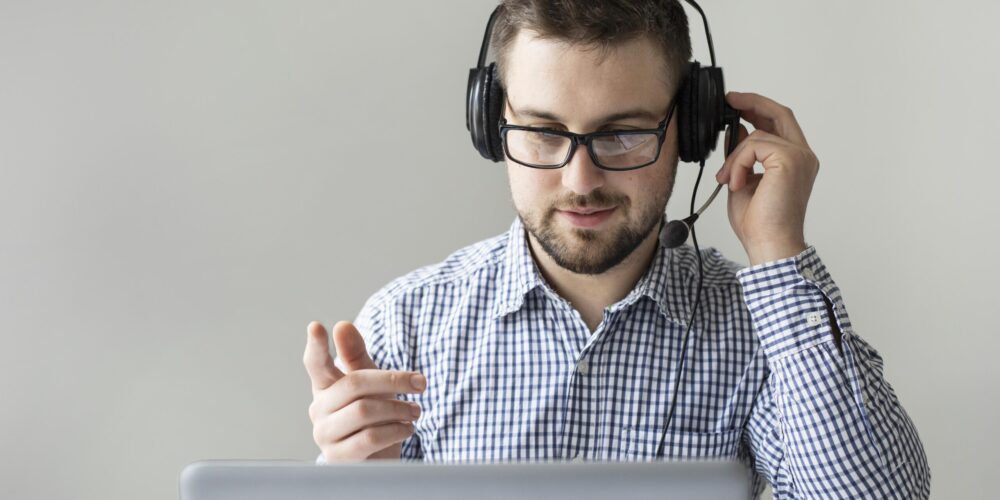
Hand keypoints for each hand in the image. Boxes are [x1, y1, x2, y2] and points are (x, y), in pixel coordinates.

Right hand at [303, 320, 425, 461]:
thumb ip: (357, 356)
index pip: (315, 364)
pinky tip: (407, 428)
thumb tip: (342, 325)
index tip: (315, 326)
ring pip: (364, 411)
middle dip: (393, 381)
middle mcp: (318, 409)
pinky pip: (370, 438)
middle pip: (354, 383)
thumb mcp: (371, 383)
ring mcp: (325, 435)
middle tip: (420, 383)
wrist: (378, 460)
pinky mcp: (339, 458)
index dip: (315, 346)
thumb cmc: (375, 417)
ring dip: (398, 409)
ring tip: (415, 411)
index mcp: (324, 387)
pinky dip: (395, 430)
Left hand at [716, 91, 818, 265]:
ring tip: (728, 181)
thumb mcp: (744, 180)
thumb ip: (743, 156)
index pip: (781, 124)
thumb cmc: (759, 222)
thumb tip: (737, 132)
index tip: (736, 104)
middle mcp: (803, 156)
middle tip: (730, 100)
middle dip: (753, 103)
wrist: (769, 244)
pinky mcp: (789, 160)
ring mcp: (799, 156)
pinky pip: (753, 146)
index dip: (759, 109)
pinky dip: (737, 163)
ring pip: (757, 135)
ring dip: (734, 157)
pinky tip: (735, 183)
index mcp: (796, 162)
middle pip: (780, 113)